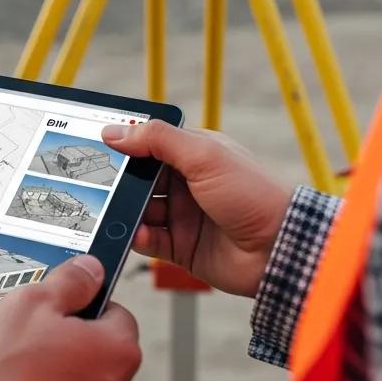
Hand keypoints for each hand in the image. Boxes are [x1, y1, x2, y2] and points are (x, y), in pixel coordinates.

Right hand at [0, 255, 140, 380]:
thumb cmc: (2, 370)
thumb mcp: (32, 301)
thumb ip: (71, 281)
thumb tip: (91, 270)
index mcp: (116, 353)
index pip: (117, 313)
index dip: (87, 304)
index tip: (62, 307)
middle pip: (101, 352)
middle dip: (72, 342)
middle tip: (33, 337)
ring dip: (62, 377)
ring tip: (21, 370)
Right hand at [103, 121, 293, 296]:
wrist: (281, 249)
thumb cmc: (253, 194)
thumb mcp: (203, 155)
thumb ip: (157, 139)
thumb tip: (115, 131)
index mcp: (193, 155)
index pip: (151, 144)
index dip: (127, 145)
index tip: (100, 145)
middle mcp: (186, 184)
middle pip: (141, 179)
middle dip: (122, 181)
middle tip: (100, 182)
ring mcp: (184, 216)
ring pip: (140, 210)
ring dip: (127, 209)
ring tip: (115, 210)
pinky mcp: (182, 247)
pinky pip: (149, 240)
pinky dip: (138, 236)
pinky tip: (136, 232)